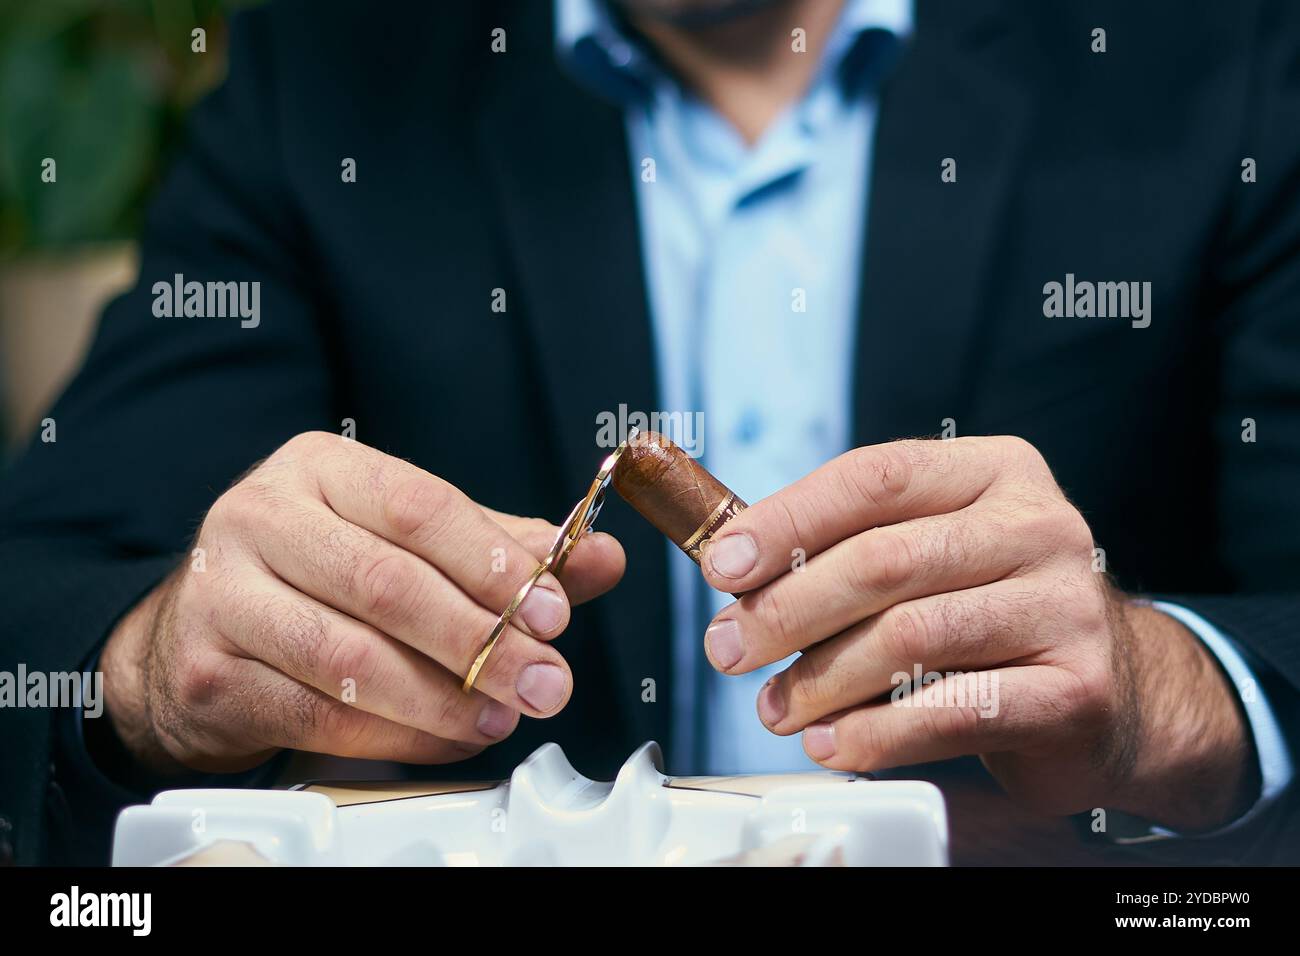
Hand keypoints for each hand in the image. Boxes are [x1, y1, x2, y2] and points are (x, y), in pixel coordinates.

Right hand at [100, 431, 623, 775]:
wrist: (201, 631)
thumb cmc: (323, 575)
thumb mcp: (411, 543)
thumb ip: (504, 548)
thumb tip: (600, 558)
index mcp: (318, 468)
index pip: (417, 506)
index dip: (494, 562)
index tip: (553, 611)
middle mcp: (257, 517)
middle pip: (387, 583)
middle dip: (482, 641)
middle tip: (545, 680)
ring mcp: (222, 596)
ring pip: (351, 657)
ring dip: (444, 698)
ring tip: (501, 715)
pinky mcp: (207, 674)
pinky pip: (319, 714)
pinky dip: (396, 735)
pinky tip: (444, 737)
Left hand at [698, 436, 1256, 831]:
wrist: (1119, 695)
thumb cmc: (991, 615)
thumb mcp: (930, 554)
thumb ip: (845, 547)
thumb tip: (730, 565)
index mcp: (993, 472)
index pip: (874, 477)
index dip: (786, 520)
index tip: (721, 566)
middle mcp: (1039, 525)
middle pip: (884, 559)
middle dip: (786, 609)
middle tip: (728, 649)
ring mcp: (1066, 605)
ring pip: (911, 637)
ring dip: (822, 680)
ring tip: (773, 709)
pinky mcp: (1078, 688)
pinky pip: (953, 712)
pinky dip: (876, 734)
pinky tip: (832, 744)